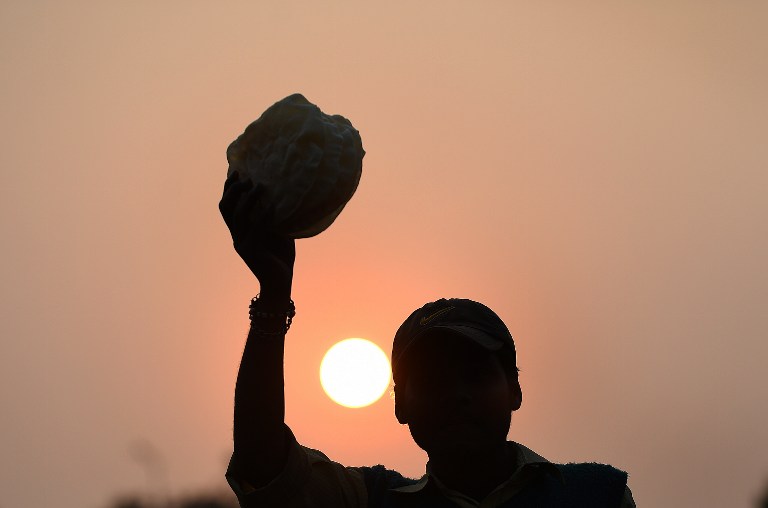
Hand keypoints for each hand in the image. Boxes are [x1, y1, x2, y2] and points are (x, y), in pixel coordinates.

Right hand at [219, 172, 294, 307]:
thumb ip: (274, 216)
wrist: (279, 283)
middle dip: (234, 190)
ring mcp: (242, 243)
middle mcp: (236, 236)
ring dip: (248, 199)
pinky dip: (263, 214)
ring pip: (238, 216)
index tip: (236, 171)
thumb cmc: (280, 257)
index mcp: (238, 231)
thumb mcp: (277, 232)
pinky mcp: (252, 251)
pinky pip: (255, 228)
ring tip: (260, 186)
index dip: (228, 188)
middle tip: (248, 178)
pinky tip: (273, 205)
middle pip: (226, 208)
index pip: (226, 206)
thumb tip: (284, 194)